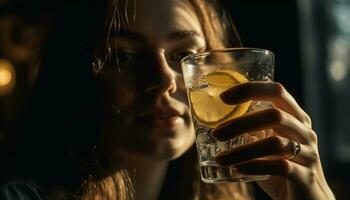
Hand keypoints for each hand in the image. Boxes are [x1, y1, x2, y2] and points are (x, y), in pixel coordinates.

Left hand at [211, 82, 334, 199]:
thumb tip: (219, 123)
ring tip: (220, 158)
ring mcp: (308, 154)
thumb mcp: (268, 144)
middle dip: (241, 123)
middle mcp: (304, 131)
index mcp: (295, 117)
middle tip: (216, 134)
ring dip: (242, 150)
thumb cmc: (282, 166)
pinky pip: (280, 167)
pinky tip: (238, 169)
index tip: (224, 98)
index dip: (250, 89)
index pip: (276, 91)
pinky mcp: (306, 177)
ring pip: (275, 143)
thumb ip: (252, 132)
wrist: (309, 198)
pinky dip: (255, 166)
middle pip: (274, 115)